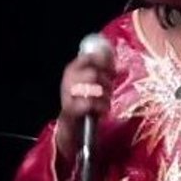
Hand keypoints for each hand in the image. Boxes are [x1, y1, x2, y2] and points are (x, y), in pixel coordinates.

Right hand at [55, 48, 114, 162]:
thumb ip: (101, 68)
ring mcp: (68, 94)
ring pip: (94, 88)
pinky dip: (101, 107)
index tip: (112, 71)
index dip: (104, 62)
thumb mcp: (92, 81)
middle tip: (108, 90)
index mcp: (72, 69)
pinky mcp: (70, 110)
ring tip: (105, 101)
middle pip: (93, 73)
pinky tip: (102, 110)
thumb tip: (112, 55)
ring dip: (105, 96)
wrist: (72, 125)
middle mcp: (68, 79)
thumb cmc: (85, 100)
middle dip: (106, 82)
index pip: (88, 57)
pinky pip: (91, 104)